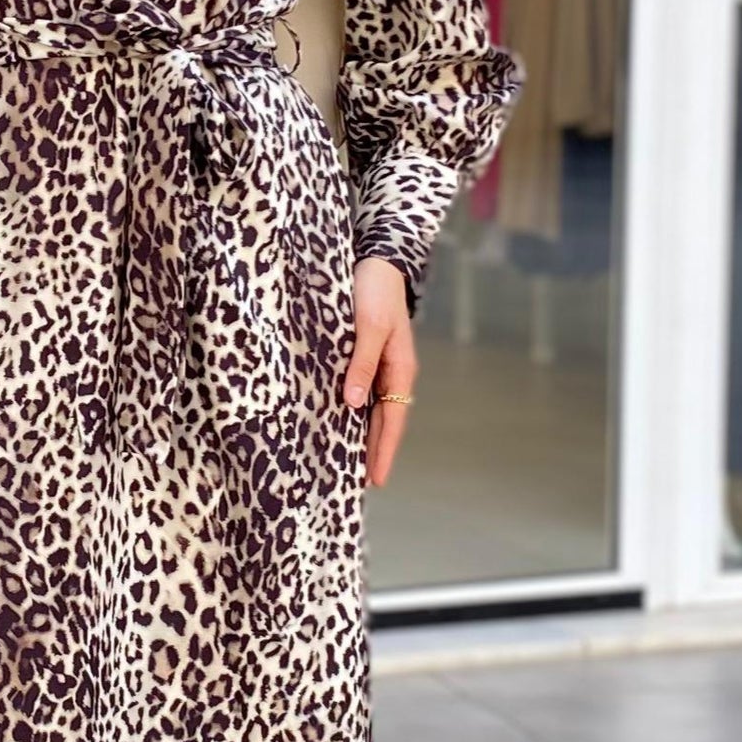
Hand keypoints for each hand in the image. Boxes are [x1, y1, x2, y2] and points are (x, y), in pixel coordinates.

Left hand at [344, 257, 417, 489]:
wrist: (378, 259)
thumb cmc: (374, 291)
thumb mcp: (368, 327)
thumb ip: (361, 364)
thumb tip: (353, 404)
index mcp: (400, 369)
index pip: (392, 420)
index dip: (383, 450)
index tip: (374, 480)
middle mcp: (393, 372)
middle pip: (385, 421)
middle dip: (375, 451)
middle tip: (361, 483)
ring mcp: (381, 364)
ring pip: (374, 409)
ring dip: (364, 434)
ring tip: (350, 460)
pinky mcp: (365, 354)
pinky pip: (363, 392)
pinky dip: (355, 412)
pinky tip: (342, 421)